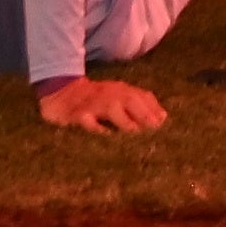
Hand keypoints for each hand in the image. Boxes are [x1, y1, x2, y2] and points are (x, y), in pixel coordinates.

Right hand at [39, 75, 169, 133]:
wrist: (62, 94)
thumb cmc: (96, 100)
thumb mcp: (118, 97)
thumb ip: (140, 104)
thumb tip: (163, 116)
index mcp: (120, 90)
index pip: (140, 96)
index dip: (153, 108)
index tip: (164, 122)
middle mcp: (108, 94)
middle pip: (129, 99)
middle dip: (143, 112)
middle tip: (154, 127)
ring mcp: (93, 103)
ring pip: (110, 107)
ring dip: (124, 119)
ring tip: (135, 132)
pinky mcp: (77, 114)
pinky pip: (87, 120)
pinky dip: (97, 127)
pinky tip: (107, 136)